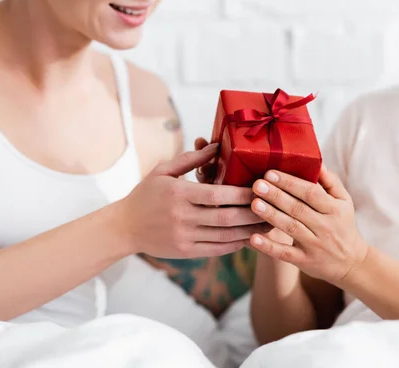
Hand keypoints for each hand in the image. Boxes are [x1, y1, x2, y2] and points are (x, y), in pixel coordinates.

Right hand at [116, 144, 268, 258]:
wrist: (124, 227)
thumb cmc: (146, 194)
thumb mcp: (163, 171)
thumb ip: (191, 159)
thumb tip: (216, 145)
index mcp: (178, 193)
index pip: (216, 194)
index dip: (241, 193)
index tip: (261, 189)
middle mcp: (182, 216)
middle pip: (225, 217)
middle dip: (253, 214)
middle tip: (274, 208)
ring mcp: (184, 236)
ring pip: (225, 236)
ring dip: (250, 232)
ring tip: (269, 225)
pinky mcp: (185, 252)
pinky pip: (216, 250)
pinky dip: (236, 244)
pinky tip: (250, 238)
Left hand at [248, 166, 368, 286]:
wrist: (352, 263)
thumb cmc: (343, 225)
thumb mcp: (344, 202)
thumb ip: (331, 182)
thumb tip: (316, 161)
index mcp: (334, 209)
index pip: (310, 193)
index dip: (290, 183)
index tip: (271, 173)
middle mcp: (325, 227)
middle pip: (297, 209)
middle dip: (276, 195)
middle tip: (257, 185)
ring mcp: (314, 245)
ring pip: (290, 228)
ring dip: (271, 216)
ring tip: (254, 203)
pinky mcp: (304, 261)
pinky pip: (285, 254)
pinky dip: (269, 247)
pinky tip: (253, 238)